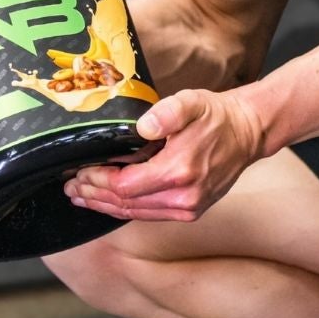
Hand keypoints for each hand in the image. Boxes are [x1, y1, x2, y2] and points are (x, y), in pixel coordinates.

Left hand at [63, 88, 265, 221]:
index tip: (79, 172)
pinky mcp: (190, 211)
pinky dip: (125, 209)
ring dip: (105, 206)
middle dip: (94, 196)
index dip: (97, 181)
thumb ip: (167, 113)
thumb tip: (142, 126)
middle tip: (71, 187)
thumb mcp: (191, 102)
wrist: (247, 132)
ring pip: (135, 214)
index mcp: (179, 171)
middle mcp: (183, 197)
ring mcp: (188, 208)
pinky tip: (110, 203)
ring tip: (82, 197)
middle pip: (125, 204)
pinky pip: (149, 214)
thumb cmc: (217, 117)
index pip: (124, 186)